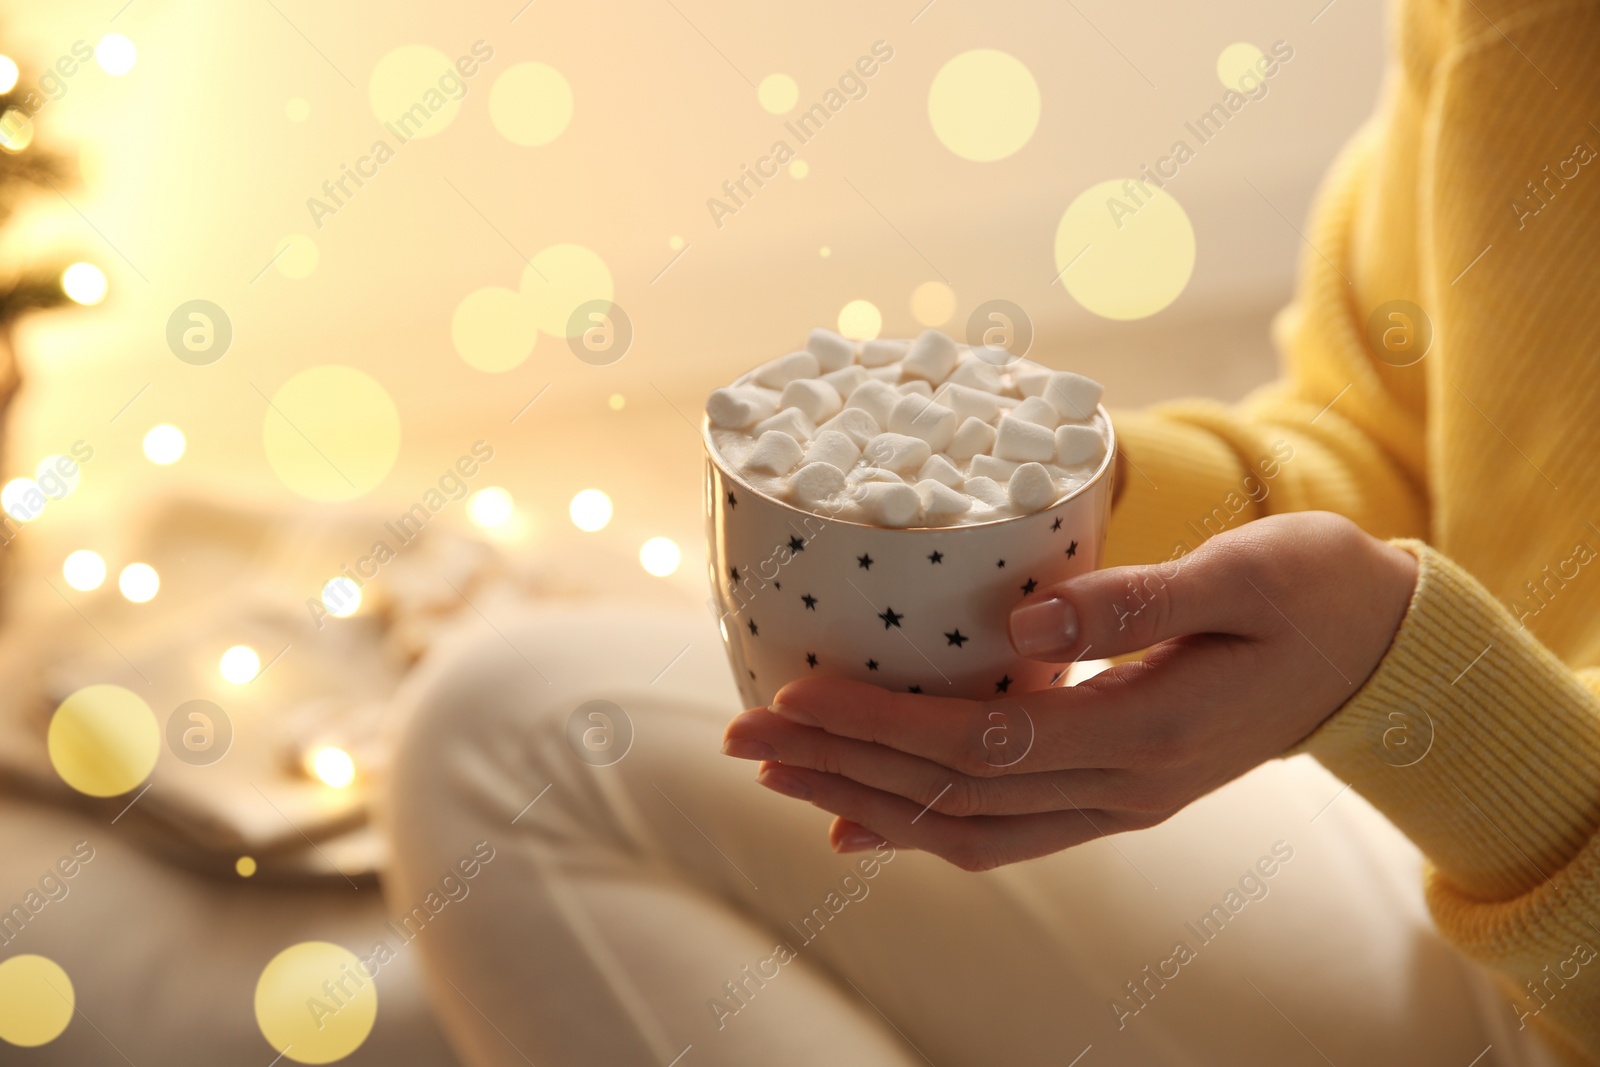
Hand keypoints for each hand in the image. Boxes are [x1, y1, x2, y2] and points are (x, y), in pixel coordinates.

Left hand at [721, 512, 1417, 870]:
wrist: (1381, 652)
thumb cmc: (1315, 590)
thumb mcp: (1243, 573)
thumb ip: (1132, 602)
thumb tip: (1017, 619)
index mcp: (1148, 733)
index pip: (981, 744)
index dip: (878, 728)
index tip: (791, 698)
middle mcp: (1126, 789)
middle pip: (954, 800)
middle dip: (841, 769)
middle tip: (744, 734)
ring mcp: (1121, 805)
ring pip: (969, 830)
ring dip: (866, 805)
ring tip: (780, 773)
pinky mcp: (1116, 794)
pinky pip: (1004, 832)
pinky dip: (923, 830)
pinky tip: (862, 827)